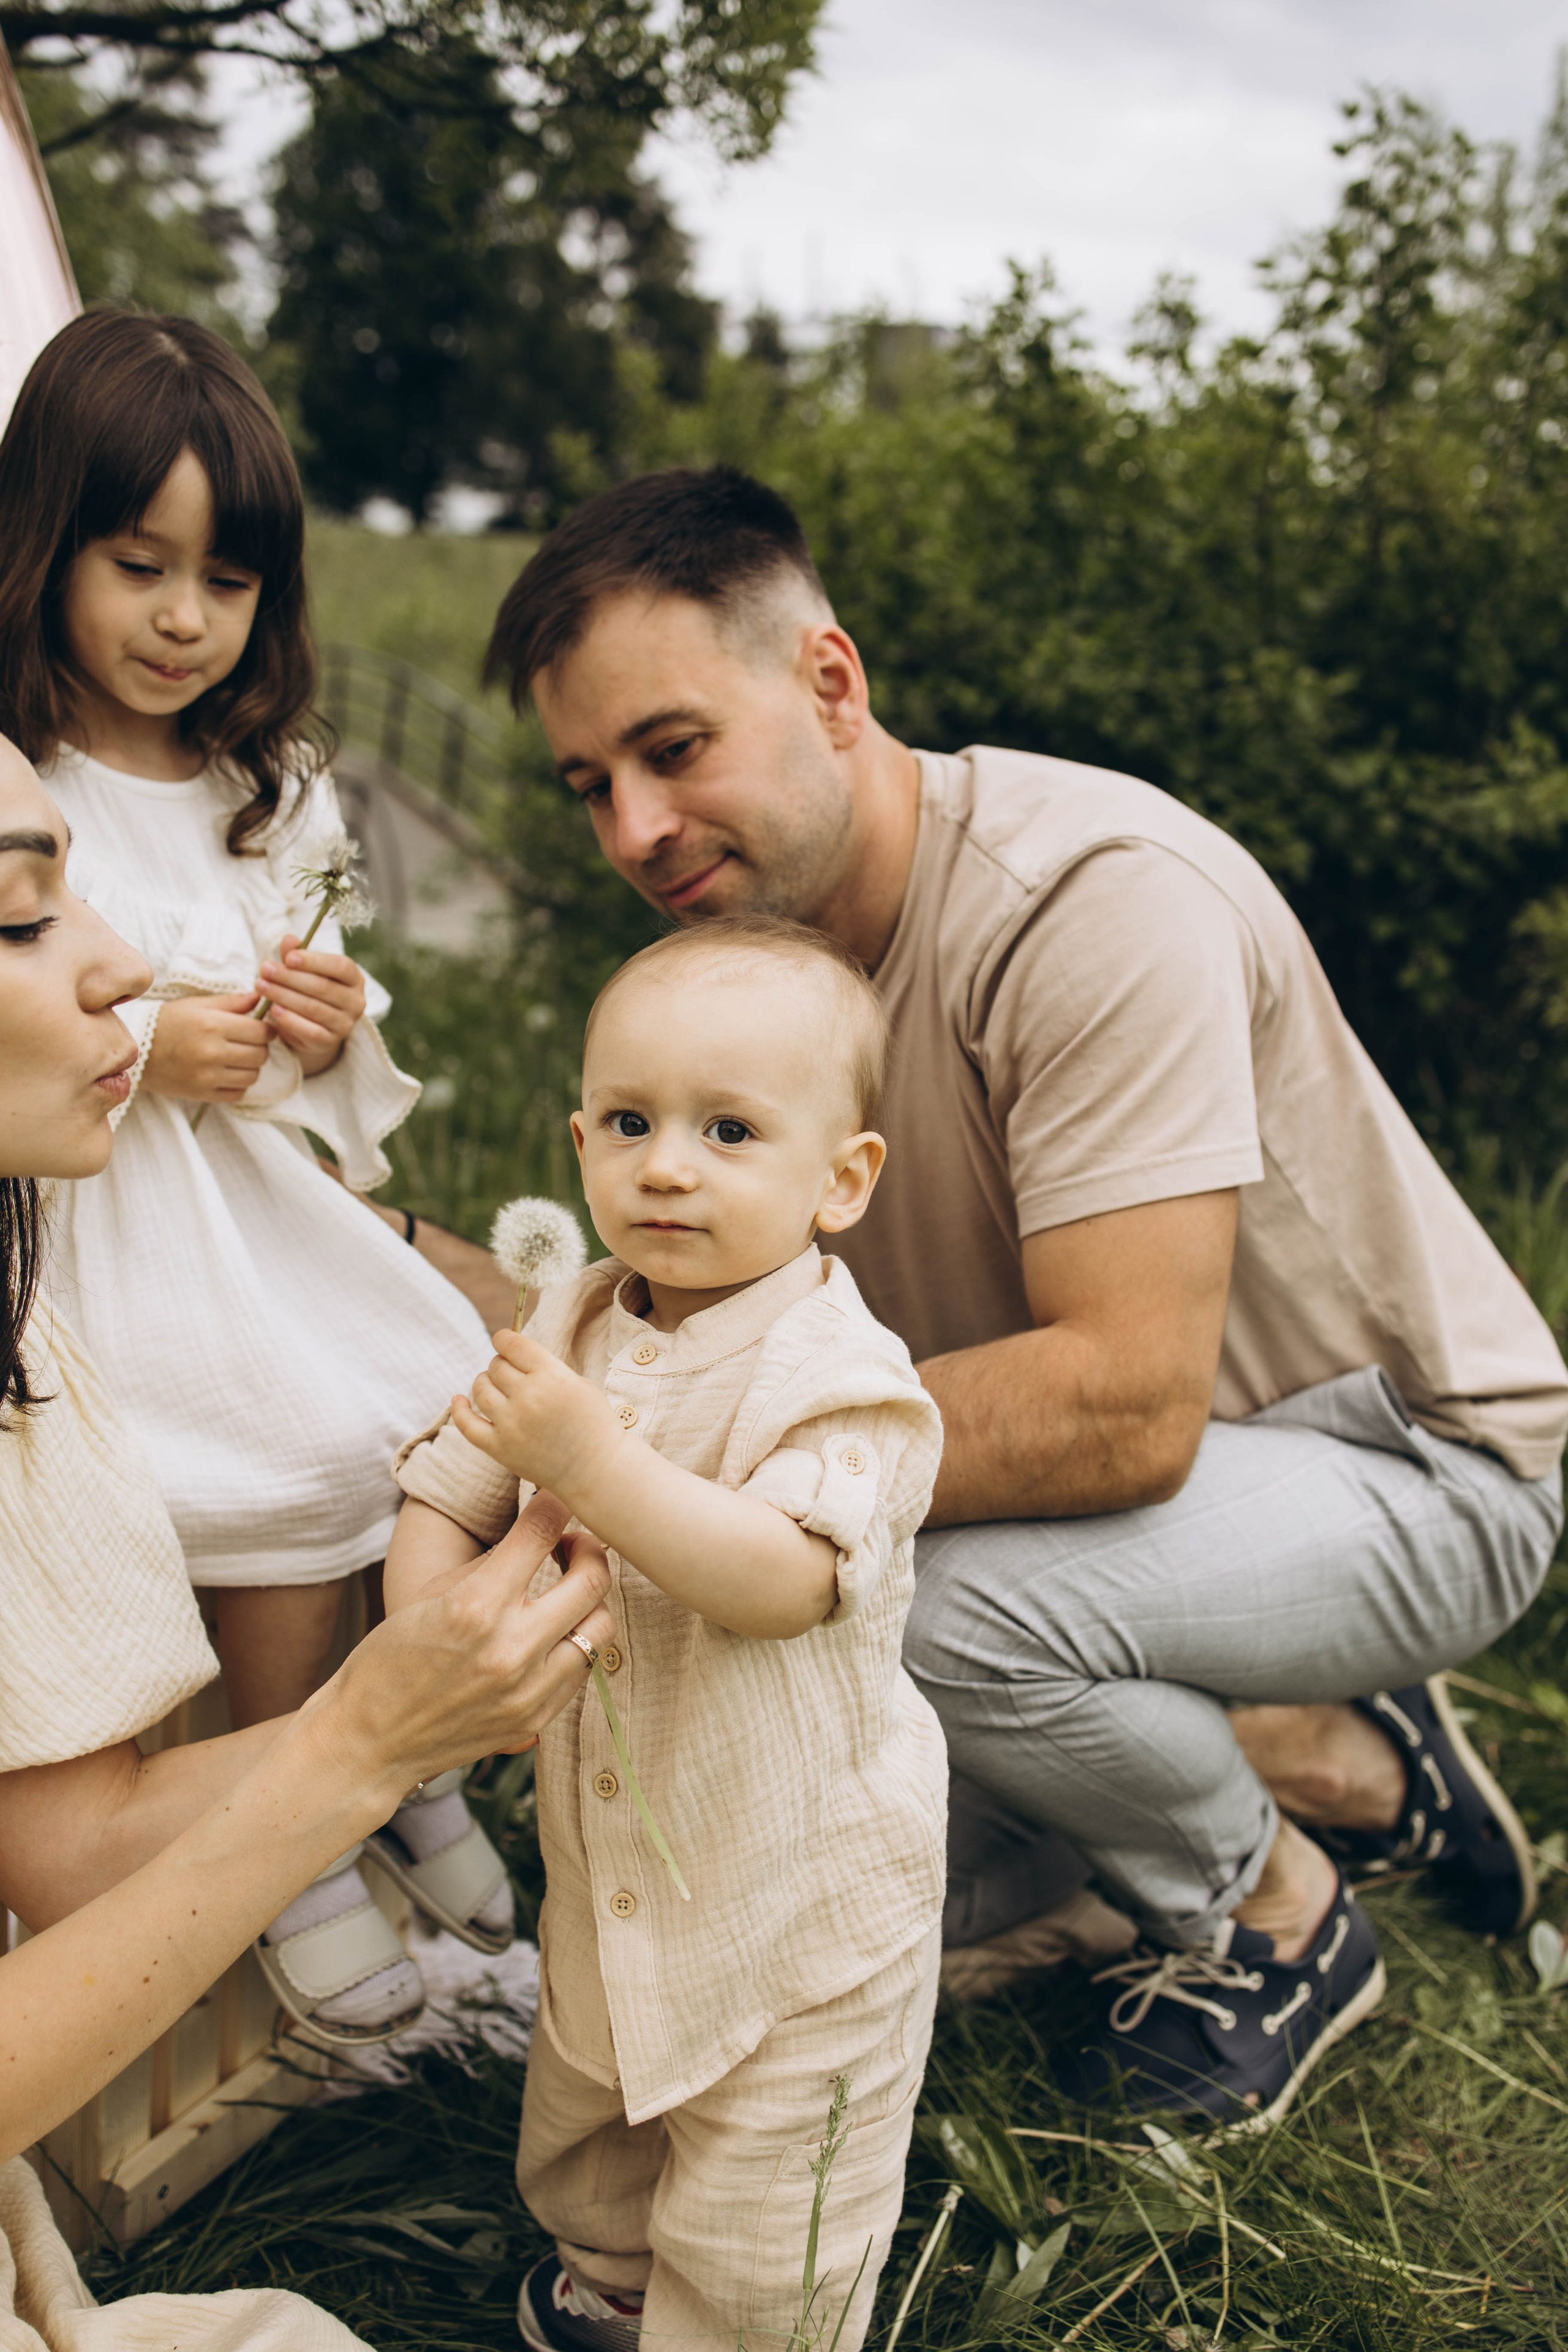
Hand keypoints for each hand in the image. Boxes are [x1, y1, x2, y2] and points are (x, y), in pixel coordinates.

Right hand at [142, 992, 274, 1103]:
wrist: (137, 1049)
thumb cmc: (169, 1022)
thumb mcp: (198, 1005)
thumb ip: (233, 1002)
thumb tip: (261, 999)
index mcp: (213, 1025)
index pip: (261, 1032)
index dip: (267, 1029)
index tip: (262, 1028)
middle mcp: (212, 1052)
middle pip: (260, 1055)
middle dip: (260, 1047)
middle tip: (249, 1042)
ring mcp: (208, 1076)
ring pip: (253, 1076)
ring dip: (250, 1066)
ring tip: (237, 1057)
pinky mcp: (203, 1094)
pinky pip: (238, 1094)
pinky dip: (238, 1084)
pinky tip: (227, 1072)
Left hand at [258, 934, 366, 1075]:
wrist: (312, 1027)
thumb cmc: (307, 990)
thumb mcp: (302, 970)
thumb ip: (295, 954)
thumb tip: (290, 939)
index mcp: (354, 978)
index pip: (340, 966)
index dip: (314, 961)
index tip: (287, 957)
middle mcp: (355, 1001)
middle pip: (323, 987)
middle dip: (290, 977)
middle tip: (264, 969)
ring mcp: (345, 1024)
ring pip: (313, 1008)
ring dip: (284, 996)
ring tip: (261, 986)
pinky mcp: (330, 1042)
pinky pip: (310, 1031)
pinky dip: (290, 1020)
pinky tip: (273, 1010)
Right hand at [313, 1489, 614, 1779]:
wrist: (368, 1740)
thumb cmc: (390, 1659)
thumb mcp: (431, 1595)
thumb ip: (491, 1564)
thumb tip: (538, 1532)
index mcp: (476, 1605)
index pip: (542, 1532)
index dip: (557, 1503)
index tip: (558, 1498)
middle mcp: (509, 1647)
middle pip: (591, 1578)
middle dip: (589, 1548)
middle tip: (573, 1545)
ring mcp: (527, 1689)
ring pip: (600, 1627)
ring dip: (590, 1599)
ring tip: (569, 1592)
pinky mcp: (534, 1719)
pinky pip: (583, 1669)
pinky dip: (576, 1643)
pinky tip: (555, 1634)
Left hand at [453, 1328, 620, 1496]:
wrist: (596, 1470)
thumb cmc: (593, 1424)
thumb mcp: (579, 1383)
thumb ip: (546, 1367)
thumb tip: (513, 1354)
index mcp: (552, 1376)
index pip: (513, 1345)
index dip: (503, 1339)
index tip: (502, 1340)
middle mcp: (529, 1397)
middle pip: (496, 1366)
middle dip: (501, 1365)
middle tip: (511, 1374)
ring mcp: (511, 1424)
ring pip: (480, 1389)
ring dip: (484, 1382)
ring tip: (495, 1387)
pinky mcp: (500, 1449)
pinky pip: (467, 1424)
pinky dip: (459, 1409)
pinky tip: (458, 1400)